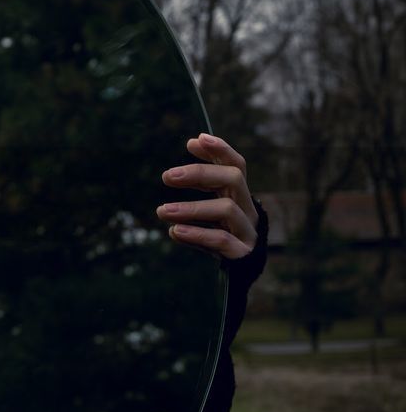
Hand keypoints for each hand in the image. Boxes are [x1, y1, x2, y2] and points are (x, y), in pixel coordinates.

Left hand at [157, 133, 258, 259]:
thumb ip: (202, 180)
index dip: (220, 150)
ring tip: (162, 211)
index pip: (236, 165)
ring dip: (191, 208)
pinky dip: (197, 234)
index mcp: (238, 195)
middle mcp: (248, 209)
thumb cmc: (222, 232)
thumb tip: (192, 142)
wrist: (241, 271)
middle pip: (233, 179)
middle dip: (200, 173)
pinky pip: (222, 239)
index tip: (194, 141)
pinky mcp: (243, 253)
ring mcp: (248, 231)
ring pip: (226, 209)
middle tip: (166, 176)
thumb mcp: (210, 206)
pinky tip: (175, 231)